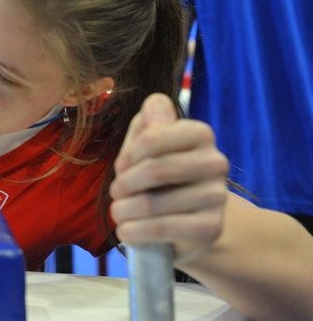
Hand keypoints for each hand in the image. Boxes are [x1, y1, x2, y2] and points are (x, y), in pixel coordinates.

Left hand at [109, 94, 228, 264]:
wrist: (188, 220)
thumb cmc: (161, 176)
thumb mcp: (147, 146)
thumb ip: (146, 124)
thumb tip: (154, 102)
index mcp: (200, 133)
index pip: (152, 137)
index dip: (128, 155)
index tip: (122, 167)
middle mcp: (215, 161)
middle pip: (153, 169)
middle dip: (124, 185)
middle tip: (116, 193)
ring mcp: (217, 196)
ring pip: (152, 202)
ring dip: (123, 210)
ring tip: (119, 212)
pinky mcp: (212, 227)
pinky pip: (161, 228)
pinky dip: (134, 231)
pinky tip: (127, 230)